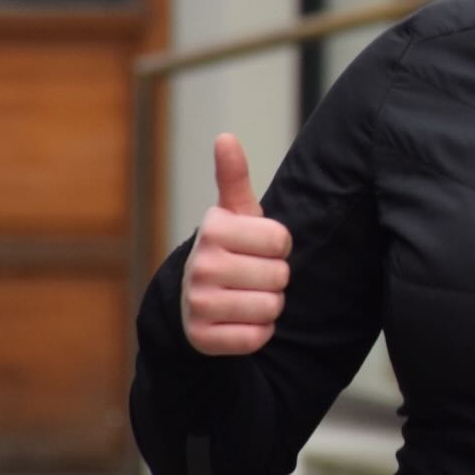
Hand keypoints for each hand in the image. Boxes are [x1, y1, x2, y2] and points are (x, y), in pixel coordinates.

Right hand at [180, 133, 290, 354]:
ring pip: (271, 308)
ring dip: (268, 306)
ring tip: (247, 296)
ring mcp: (199, 303)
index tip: (259, 248)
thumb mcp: (233, 214)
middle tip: (252, 275)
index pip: (282, 241)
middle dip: (275, 278)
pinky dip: (257, 332)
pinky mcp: (203, 337)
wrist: (192, 301)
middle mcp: (201, 265)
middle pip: (280, 276)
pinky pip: (257, 337)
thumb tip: (225, 136)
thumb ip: (234, 177)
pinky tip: (240, 320)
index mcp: (213, 229)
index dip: (279, 247)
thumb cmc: (228, 250)